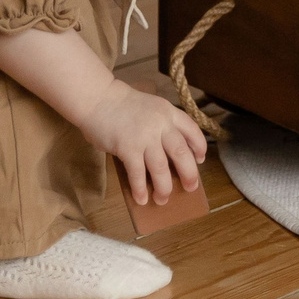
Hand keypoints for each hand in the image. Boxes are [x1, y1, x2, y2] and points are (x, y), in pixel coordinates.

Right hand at [78, 81, 208, 206]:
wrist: (97, 98)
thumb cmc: (121, 105)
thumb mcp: (150, 108)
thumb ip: (160, 126)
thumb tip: (165, 157)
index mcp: (168, 112)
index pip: (192, 130)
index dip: (199, 147)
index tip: (200, 160)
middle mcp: (161, 124)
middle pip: (182, 153)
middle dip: (189, 174)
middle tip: (190, 188)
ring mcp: (145, 137)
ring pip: (162, 168)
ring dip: (164, 188)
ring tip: (163, 200)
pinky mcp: (128, 148)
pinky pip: (138, 174)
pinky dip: (140, 189)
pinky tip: (141, 199)